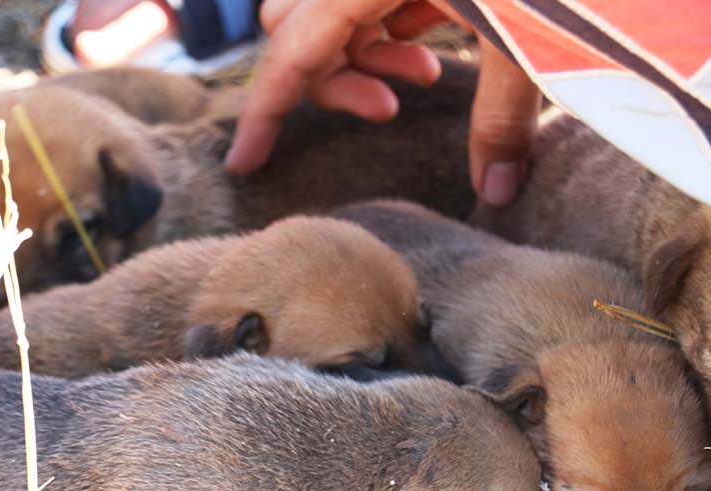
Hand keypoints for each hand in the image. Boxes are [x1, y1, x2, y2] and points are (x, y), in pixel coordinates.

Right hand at [225, 0, 541, 206]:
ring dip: (362, 56)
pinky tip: (431, 44)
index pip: (289, 57)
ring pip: (328, 13)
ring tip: (423, 78)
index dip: (263, 115)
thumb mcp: (528, 39)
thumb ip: (506, 115)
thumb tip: (498, 191)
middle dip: (327, 79)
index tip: (243, 164)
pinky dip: (383, 28)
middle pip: (295, 31)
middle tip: (388, 109)